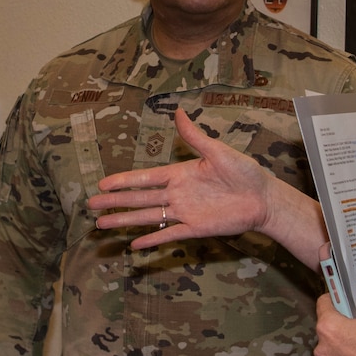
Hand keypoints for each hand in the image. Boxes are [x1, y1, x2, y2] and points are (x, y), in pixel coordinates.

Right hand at [86, 109, 275, 250]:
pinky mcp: (195, 229)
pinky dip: (152, 239)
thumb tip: (178, 111)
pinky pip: (169, 234)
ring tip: (102, 224)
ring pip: (148, 217)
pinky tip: (134, 245)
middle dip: (115, 202)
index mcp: (179, 174)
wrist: (264, 199)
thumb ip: (195, 136)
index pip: (145, 178)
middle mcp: (177, 194)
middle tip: (92, 205)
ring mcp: (185, 213)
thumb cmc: (244, 172)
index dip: (124, 181)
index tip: (103, 184)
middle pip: (140, 199)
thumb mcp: (218, 151)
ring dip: (125, 221)